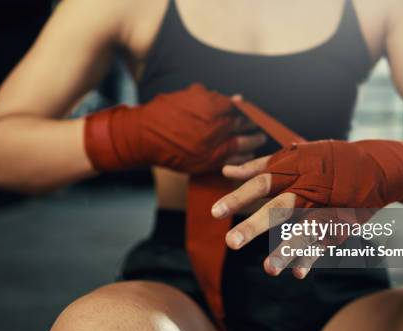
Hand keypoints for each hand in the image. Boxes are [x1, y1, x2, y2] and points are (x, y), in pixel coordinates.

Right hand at [84, 83, 265, 172]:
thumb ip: (212, 97)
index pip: (239, 106)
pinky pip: (233, 161)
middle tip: (260, 124)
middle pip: (245, 125)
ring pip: (244, 144)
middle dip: (254, 124)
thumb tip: (236, 98)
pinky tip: (247, 154)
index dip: (248, 109)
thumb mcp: (186, 96)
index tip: (252, 111)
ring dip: (254, 141)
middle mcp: (215, 126)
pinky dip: (243, 157)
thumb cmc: (163, 112)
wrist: (142, 137)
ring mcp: (213, 146)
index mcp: (211, 105)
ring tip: (259, 139)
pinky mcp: (208, 163)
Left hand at [211, 140, 402, 277]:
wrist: (376, 165)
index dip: (237, 196)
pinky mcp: (340, 223)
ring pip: (304, 231)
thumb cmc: (327, 159)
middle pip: (279, 208)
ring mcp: (326, 208)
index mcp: (293, 171)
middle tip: (230, 242)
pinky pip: (325, 243)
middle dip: (254, 225)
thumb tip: (226, 170)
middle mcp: (308, 190)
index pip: (260, 183)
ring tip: (268, 270)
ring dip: (287, 250)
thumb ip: (259, 166)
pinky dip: (312, 257)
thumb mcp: (294, 156)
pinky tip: (297, 273)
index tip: (213, 212)